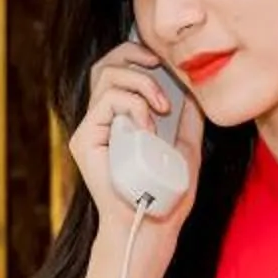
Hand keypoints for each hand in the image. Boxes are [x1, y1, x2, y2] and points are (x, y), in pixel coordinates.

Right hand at [70, 40, 202, 231]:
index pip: (121, 68)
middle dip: (135, 54)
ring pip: (107, 76)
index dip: (139, 54)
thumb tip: (192, 87)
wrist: (155, 223)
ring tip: (161, 108)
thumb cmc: (169, 192)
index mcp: (124, 116)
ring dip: (141, 84)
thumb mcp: (187, 146)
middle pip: (108, 63)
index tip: (166, 63)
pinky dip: (133, 106)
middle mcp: (103, 118)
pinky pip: (107, 101)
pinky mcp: (85, 139)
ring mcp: (92, 127)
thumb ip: (187, 118)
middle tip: (160, 68)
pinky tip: (148, 128)